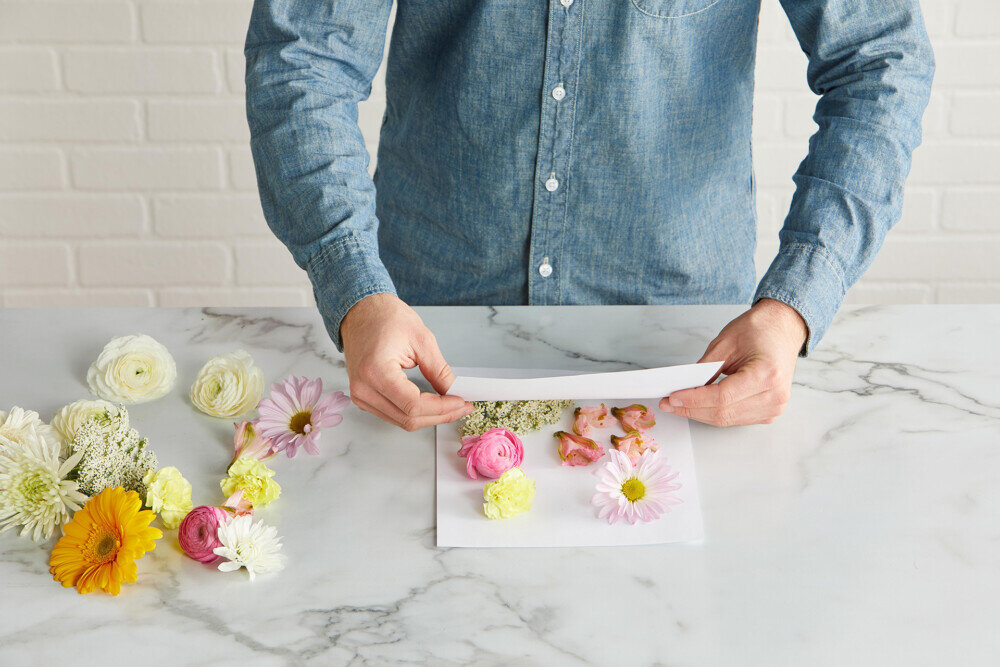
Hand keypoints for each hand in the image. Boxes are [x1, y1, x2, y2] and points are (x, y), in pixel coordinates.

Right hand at [341, 293, 473, 430]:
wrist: (362, 312)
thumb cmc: (386, 318)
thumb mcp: (422, 340)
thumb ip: (439, 371)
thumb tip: (453, 392)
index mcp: (375, 371)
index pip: (413, 405)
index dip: (441, 408)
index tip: (461, 402)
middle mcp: (363, 388)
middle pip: (408, 418)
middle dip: (440, 415)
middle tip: (462, 406)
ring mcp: (360, 396)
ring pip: (401, 421)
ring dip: (429, 417)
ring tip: (451, 406)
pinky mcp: (363, 398)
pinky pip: (393, 414)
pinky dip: (415, 413)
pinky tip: (431, 405)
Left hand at [660, 298, 806, 426]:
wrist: (783, 328)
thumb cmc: (759, 329)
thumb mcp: (725, 342)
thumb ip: (704, 368)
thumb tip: (683, 387)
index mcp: (767, 374)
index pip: (722, 397)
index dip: (694, 399)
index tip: (672, 397)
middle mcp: (775, 395)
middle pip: (723, 413)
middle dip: (691, 409)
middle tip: (668, 404)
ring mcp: (775, 407)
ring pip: (727, 420)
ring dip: (700, 414)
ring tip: (678, 405)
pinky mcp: (769, 412)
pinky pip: (735, 419)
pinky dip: (714, 413)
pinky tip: (698, 406)